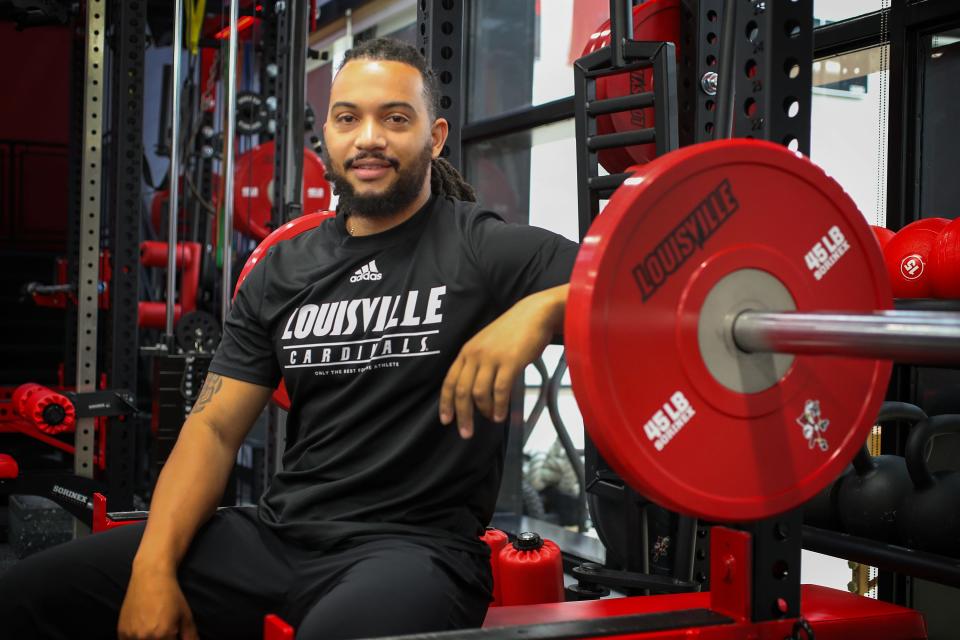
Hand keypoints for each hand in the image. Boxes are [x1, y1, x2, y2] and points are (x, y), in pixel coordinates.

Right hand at [118, 566, 197, 639]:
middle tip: (166, 632)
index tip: (174, 634)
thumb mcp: (186, 616)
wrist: (150, 577)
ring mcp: (131, 635)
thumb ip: (191, 636)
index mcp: (163, 635)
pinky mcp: (121, 632)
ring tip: (155, 627)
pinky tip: (143, 631)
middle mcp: (145, 637)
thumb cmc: (171, 595)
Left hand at [440, 285, 566, 437]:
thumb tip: (475, 393)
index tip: (446, 420)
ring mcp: (492, 358)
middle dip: (462, 415)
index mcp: (467, 352)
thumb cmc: (513, 332)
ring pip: (479, 393)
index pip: (450, 381)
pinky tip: (501, 415)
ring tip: (491, 419)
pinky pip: (500, 390)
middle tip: (466, 433)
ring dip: (484, 411)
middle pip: (462, 391)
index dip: (446, 403)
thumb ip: (479, 364)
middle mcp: (475, 355)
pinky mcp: (510, 362)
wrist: (534, 314)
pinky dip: (499, 406)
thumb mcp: (487, 345)